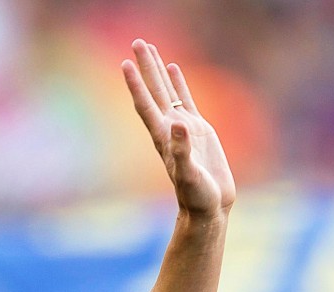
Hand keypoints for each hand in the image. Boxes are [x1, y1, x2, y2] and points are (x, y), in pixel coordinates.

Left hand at [122, 39, 234, 216]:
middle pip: (153, 91)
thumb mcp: (189, 175)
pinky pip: (185, 99)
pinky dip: (179, 83)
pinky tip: (174, 68)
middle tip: (137, 42)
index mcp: (163, 137)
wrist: (208, 206)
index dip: (136, 85)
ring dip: (158, 71)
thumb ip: (183, 151)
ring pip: (167, 91)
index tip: (125, 63)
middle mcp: (169, 128)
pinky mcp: (198, 130)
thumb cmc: (196, 196)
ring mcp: (182, 127)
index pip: (145, 105)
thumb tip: (180, 124)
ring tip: (150, 48)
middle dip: (145, 67)